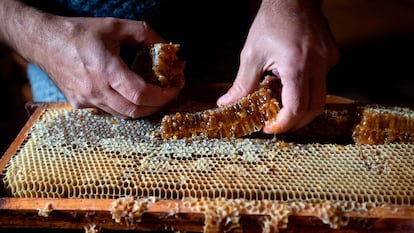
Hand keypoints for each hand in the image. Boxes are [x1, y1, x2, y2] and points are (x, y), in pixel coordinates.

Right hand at [0, 0, 179, 118]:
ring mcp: (86, 101)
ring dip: (142, 108)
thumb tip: (166, 45)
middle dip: (156, 106)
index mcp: (105, 71)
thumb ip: (144, 33)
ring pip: (123, 115)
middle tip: (167, 94)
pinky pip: (109, 112)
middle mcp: (95, 91)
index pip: (141, 95)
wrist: (43, 41)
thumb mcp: (114, 26)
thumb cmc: (78, 32)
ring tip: (153, 96)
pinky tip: (129, 95)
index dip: (162, 96)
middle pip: (135, 111)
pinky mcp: (80, 104)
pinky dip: (124, 107)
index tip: (174, 89)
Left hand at [217, 0, 338, 133]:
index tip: (269, 127)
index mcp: (297, 65)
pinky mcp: (332, 57)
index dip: (283, 123)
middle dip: (295, 122)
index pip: (296, 108)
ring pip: (319, 96)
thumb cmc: (271, 22)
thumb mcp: (251, 54)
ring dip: (300, 105)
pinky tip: (288, 80)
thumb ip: (241, 84)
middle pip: (314, 108)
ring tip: (279, 99)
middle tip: (276, 123)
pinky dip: (305, 88)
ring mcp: (329, 60)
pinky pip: (321, 82)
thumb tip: (228, 104)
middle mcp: (318, 65)